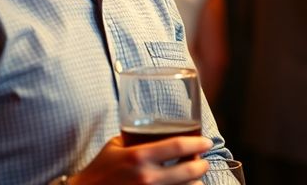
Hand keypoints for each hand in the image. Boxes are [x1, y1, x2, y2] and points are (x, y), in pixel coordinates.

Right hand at [69, 136, 211, 184]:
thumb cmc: (100, 169)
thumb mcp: (116, 146)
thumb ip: (137, 138)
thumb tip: (159, 127)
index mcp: (138, 156)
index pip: (178, 145)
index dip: (198, 142)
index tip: (206, 142)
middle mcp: (147, 177)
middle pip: (190, 170)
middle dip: (202, 165)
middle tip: (202, 162)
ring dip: (195, 183)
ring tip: (193, 178)